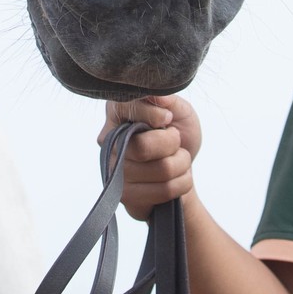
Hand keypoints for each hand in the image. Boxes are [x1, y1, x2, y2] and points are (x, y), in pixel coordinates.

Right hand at [100, 95, 199, 219]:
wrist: (181, 169)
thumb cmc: (177, 134)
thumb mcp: (180, 111)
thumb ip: (169, 101)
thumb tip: (158, 97)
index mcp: (117, 113)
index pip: (126, 110)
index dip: (152, 114)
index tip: (168, 119)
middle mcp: (109, 143)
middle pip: (143, 147)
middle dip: (172, 143)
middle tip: (175, 140)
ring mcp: (115, 171)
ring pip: (162, 170)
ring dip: (183, 164)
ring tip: (179, 159)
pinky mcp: (126, 195)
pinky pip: (165, 190)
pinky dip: (183, 182)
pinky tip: (177, 177)